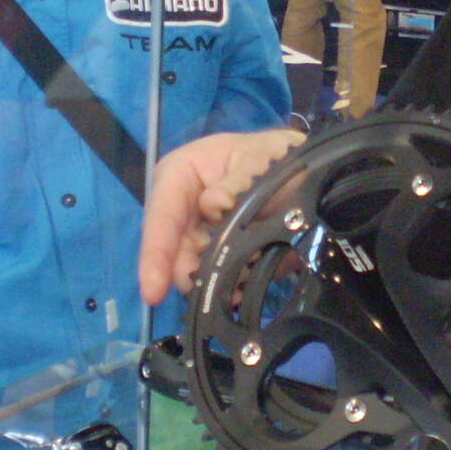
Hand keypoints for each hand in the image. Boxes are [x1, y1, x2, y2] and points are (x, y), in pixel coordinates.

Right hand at [138, 128, 305, 303]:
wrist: (297, 169)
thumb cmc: (270, 156)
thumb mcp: (258, 159)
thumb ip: (237, 182)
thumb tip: (215, 204)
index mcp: (177, 176)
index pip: (161, 217)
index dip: (155, 256)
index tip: (153, 293)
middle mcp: (179, 210)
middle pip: (174, 253)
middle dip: (196, 274)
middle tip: (225, 288)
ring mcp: (196, 236)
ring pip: (195, 270)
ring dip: (218, 279)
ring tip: (247, 275)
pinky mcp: (215, 256)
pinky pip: (217, 278)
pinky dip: (231, 284)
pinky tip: (246, 285)